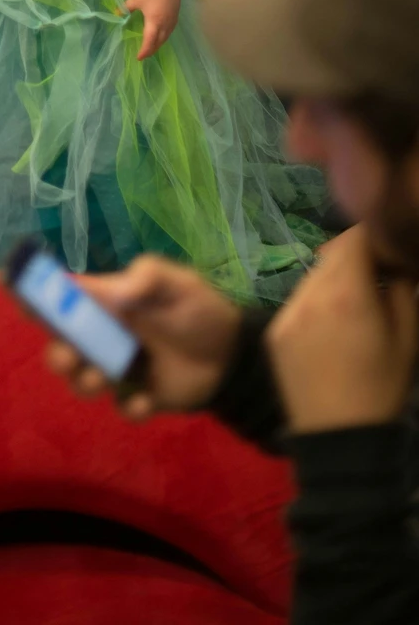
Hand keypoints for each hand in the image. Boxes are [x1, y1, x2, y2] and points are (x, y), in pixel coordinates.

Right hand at [43, 255, 242, 419]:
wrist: (235, 356)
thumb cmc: (201, 310)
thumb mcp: (178, 283)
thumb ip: (146, 277)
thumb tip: (109, 292)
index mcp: (107, 301)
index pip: (62, 294)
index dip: (33, 291)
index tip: (10, 287)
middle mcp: (106, 334)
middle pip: (61, 343)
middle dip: (57, 352)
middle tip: (69, 356)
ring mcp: (120, 368)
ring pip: (82, 379)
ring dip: (83, 382)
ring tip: (105, 379)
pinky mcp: (139, 397)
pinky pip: (121, 407)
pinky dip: (129, 406)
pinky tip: (147, 400)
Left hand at [124, 0, 183, 60]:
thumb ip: (126, 8)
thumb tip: (117, 13)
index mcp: (154, 22)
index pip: (149, 42)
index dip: (144, 51)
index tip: (139, 57)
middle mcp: (165, 24)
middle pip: (159, 42)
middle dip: (151, 50)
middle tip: (144, 54)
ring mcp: (172, 20)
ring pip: (165, 38)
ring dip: (158, 44)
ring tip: (152, 47)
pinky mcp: (175, 15)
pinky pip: (170, 31)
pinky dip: (164, 37)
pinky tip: (161, 35)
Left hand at [265, 226, 418, 433]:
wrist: (340, 440)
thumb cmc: (382, 389)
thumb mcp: (408, 339)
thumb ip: (401, 289)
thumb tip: (395, 263)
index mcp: (347, 294)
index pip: (355, 238)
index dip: (376, 240)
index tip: (391, 258)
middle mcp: (310, 294)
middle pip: (332, 253)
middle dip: (357, 259)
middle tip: (377, 281)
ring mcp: (286, 312)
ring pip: (313, 276)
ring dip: (334, 280)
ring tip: (353, 310)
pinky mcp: (273, 330)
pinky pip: (297, 301)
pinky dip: (316, 303)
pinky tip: (330, 331)